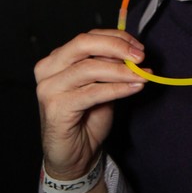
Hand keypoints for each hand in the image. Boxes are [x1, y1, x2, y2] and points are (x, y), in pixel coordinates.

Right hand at [35, 28, 147, 179]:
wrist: (74, 155)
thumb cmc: (87, 117)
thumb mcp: (101, 85)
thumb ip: (110, 67)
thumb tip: (134, 53)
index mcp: (58, 58)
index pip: (88, 37)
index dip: (117, 38)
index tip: (139, 47)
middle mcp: (48, 68)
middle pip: (84, 44)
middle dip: (117, 47)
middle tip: (141, 56)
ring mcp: (49, 87)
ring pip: (90, 68)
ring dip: (122, 71)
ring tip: (143, 75)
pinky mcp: (56, 107)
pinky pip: (93, 92)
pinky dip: (118, 88)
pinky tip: (134, 88)